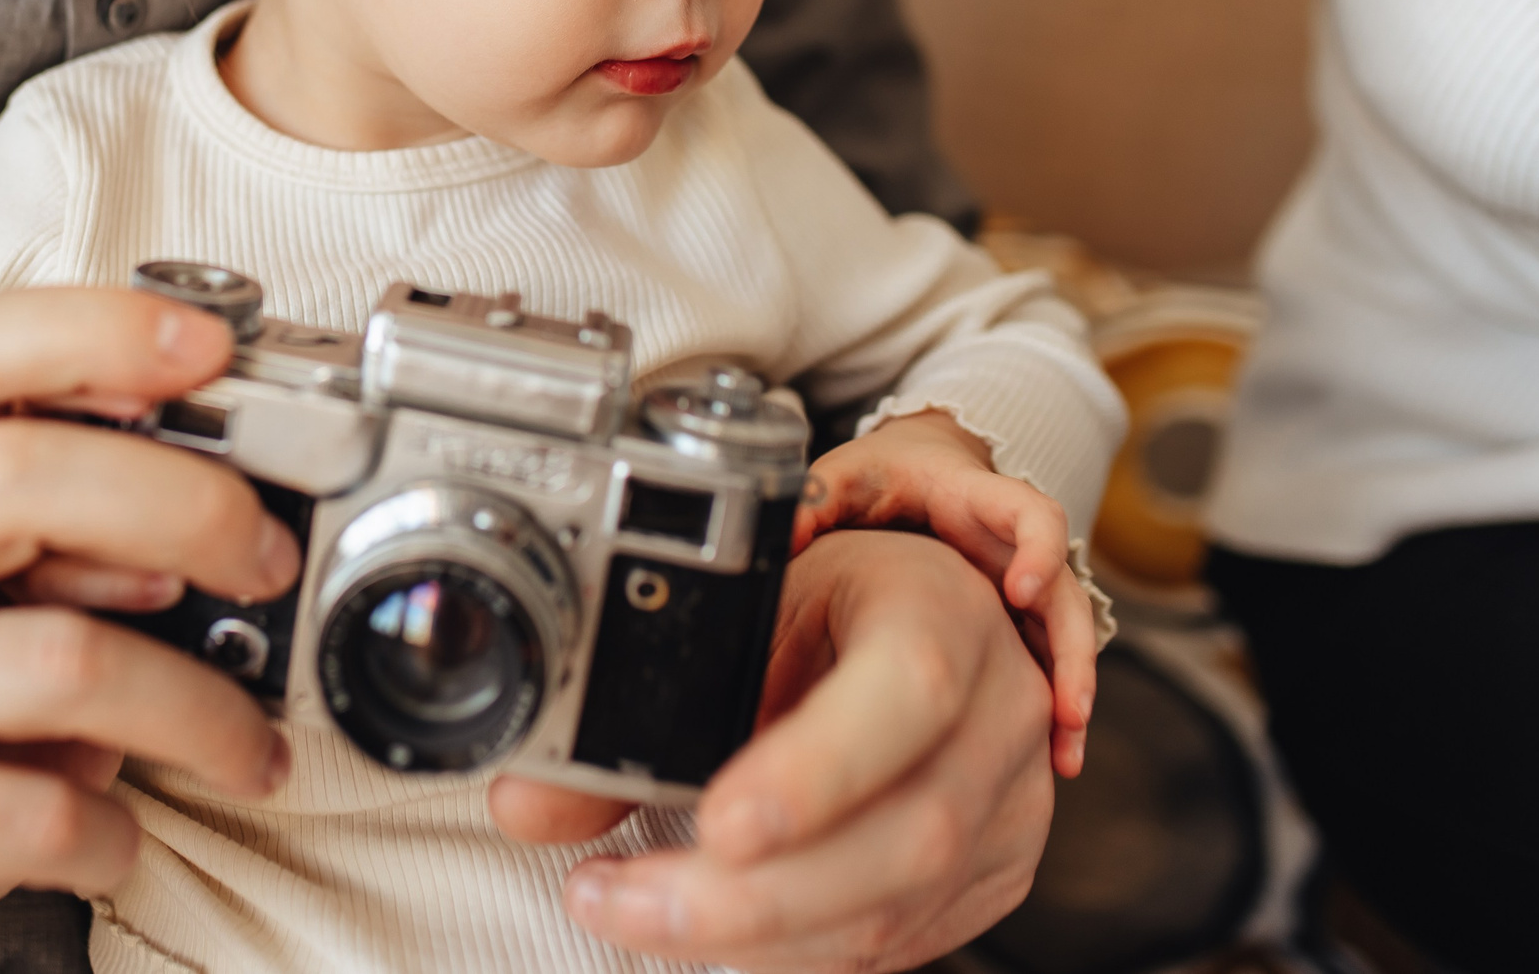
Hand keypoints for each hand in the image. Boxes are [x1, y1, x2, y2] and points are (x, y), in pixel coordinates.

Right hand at [0, 289, 301, 973]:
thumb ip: (61, 560)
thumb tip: (230, 529)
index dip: (93, 330)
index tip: (212, 347)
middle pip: (18, 479)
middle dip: (184, 503)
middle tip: (267, 560)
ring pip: (56, 661)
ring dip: (193, 707)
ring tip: (243, 748)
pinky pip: (28, 815)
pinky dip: (109, 834)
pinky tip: (112, 842)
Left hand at [488, 531, 1056, 972]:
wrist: (928, 620)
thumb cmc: (835, 600)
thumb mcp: (744, 609)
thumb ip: (638, 703)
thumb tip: (526, 801)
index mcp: (940, 609)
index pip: (908, 689)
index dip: (816, 769)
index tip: (717, 825)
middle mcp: (999, 710)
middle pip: (907, 832)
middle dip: (750, 895)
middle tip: (621, 900)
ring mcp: (1011, 806)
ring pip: (896, 909)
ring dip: (750, 936)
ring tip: (633, 912)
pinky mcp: (993, 878)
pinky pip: (894, 944)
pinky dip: (792, 951)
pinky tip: (714, 930)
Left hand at [796, 411, 1096, 776]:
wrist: (924, 464)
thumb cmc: (888, 471)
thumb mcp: (850, 473)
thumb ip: (817, 498)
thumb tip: (778, 536)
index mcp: (980, 501)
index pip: (1033, 516)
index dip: (1037, 550)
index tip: (1022, 591)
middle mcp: (1015, 546)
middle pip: (1067, 593)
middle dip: (1072, 651)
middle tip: (1065, 706)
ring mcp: (1025, 583)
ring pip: (1068, 635)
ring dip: (1070, 689)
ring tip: (1065, 750)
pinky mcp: (1021, 615)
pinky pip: (1049, 658)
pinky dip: (1056, 704)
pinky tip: (1056, 756)